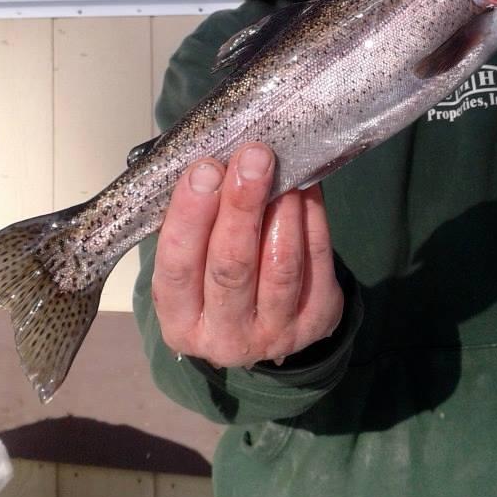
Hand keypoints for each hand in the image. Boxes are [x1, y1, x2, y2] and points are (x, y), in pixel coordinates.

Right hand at [151, 143, 343, 367]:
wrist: (269, 323)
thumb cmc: (216, 276)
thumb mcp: (194, 261)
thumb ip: (198, 222)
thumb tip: (217, 164)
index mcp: (180, 322)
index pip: (178, 267)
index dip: (191, 216)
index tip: (206, 169)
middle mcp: (224, 338)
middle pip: (232, 266)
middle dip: (241, 206)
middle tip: (251, 157)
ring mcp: (274, 335)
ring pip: (281, 264)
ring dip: (282, 208)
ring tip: (280, 166)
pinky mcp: (316, 320)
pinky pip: (317, 259)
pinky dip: (311, 216)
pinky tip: (304, 185)